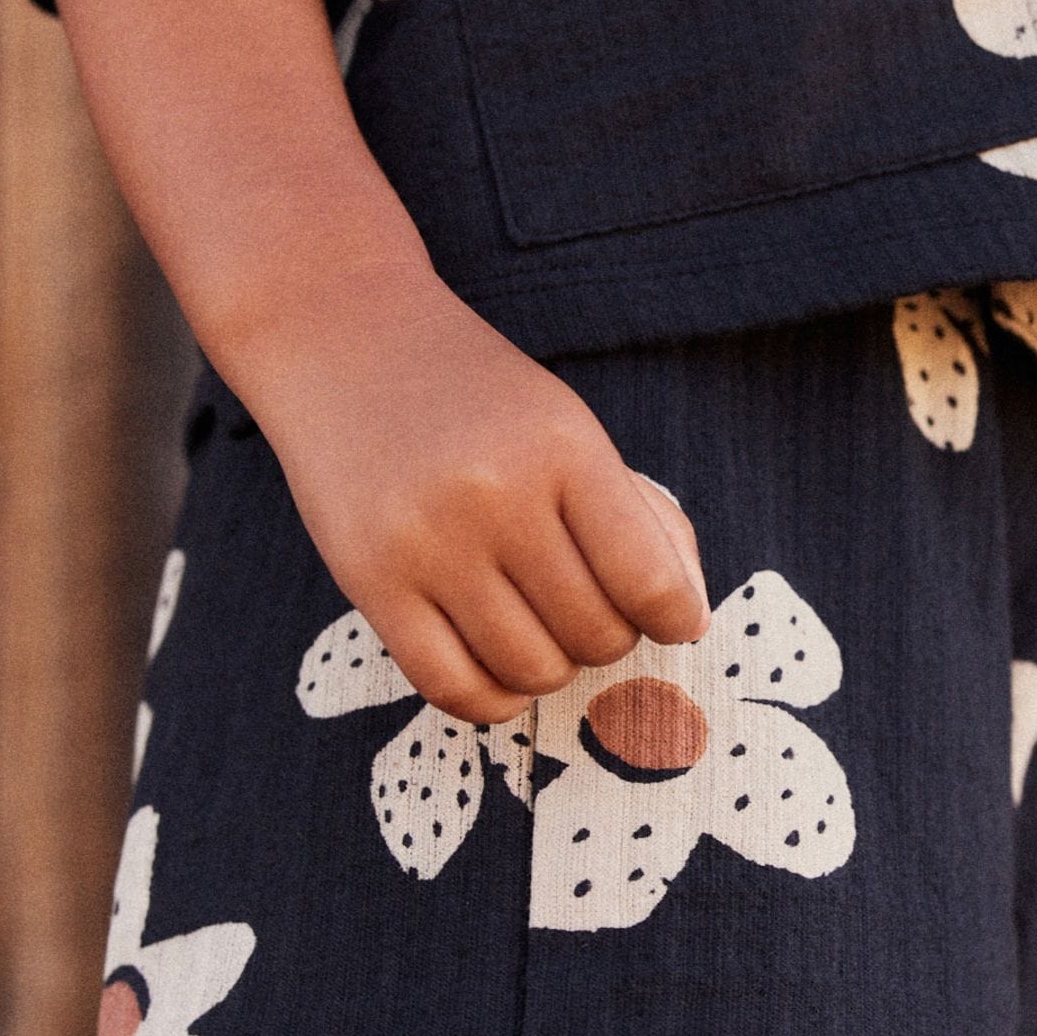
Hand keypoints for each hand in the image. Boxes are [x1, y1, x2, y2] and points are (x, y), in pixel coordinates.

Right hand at [243, 263, 710, 724]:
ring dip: (552, 666)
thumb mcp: (570, 426)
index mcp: (564, 448)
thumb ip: (641, 516)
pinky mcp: (370, 580)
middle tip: (588, 606)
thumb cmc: (477, 393)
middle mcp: (496, 496)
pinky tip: (499, 670)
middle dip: (609, 636)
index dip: (675, 617)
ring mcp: (428, 542)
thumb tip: (690, 619)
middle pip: (594, 632)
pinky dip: (493, 699)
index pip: (649, 580)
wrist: (347, 336)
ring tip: (540, 627)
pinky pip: (451, 687)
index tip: (672, 618)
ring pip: (530, 668)